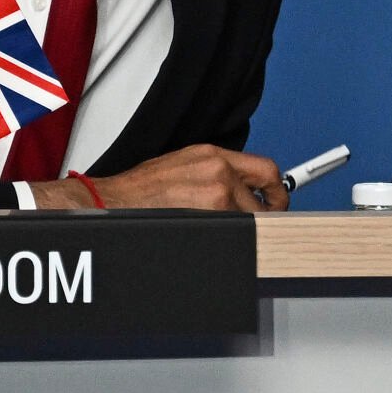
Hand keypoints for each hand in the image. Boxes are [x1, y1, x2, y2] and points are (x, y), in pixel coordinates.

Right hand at [32, 144, 287, 210]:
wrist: (114, 201)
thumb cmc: (141, 190)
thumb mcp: (183, 166)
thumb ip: (214, 172)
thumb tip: (238, 188)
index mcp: (212, 155)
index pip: (264, 167)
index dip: (275, 188)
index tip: (277, 199)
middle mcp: (218, 169)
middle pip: (267, 188)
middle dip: (272, 208)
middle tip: (269, 219)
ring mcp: (215, 193)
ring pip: (251, 215)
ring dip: (244, 225)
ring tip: (224, 230)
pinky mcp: (209, 215)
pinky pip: (235, 231)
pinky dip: (230, 237)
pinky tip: (212, 235)